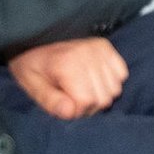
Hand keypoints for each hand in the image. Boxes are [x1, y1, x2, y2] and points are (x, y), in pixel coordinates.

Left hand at [7, 37, 127, 119]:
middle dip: (89, 106)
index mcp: (67, 63)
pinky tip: (94, 79)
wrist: (36, 41)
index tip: (64, 104)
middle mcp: (87, 53)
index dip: (75, 110)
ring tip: (84, 89)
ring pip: (114, 89)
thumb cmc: (33, 67)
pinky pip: (122, 75)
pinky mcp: (107, 47)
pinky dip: (110, 82)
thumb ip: (50, 101)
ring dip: (100, 95)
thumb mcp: (31, 86)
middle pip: (103, 98)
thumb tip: (70, 112)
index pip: (86, 101)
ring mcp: (99, 49)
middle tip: (73, 99)